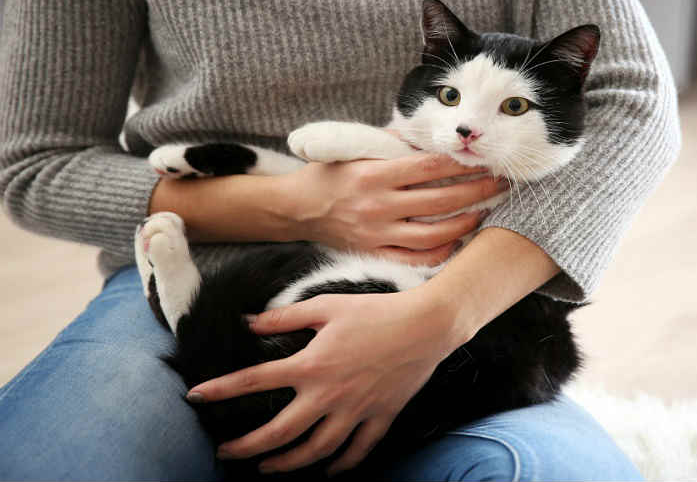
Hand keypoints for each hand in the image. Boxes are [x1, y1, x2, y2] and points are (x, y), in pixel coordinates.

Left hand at [185, 288, 463, 475]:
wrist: (426, 325)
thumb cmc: (377, 311)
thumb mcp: (327, 305)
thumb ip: (285, 316)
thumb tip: (250, 322)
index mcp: (312, 365)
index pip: (255, 381)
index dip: (221, 389)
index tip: (195, 396)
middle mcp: (330, 395)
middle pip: (280, 432)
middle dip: (248, 446)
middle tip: (227, 452)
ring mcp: (356, 411)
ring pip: (316, 451)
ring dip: (288, 464)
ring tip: (268, 468)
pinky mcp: (381, 417)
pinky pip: (358, 451)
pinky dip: (341, 465)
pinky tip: (328, 470)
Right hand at [276, 153, 506, 264]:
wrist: (296, 209)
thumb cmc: (328, 174)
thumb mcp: (354, 148)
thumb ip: (390, 140)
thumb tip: (427, 132)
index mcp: (374, 174)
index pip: (429, 167)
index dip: (461, 164)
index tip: (484, 159)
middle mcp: (377, 205)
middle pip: (440, 201)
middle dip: (477, 191)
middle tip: (501, 184)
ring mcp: (377, 233)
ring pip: (433, 234)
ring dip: (465, 223)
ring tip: (485, 211)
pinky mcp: (374, 253)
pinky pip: (414, 259)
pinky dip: (440, 253)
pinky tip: (457, 241)